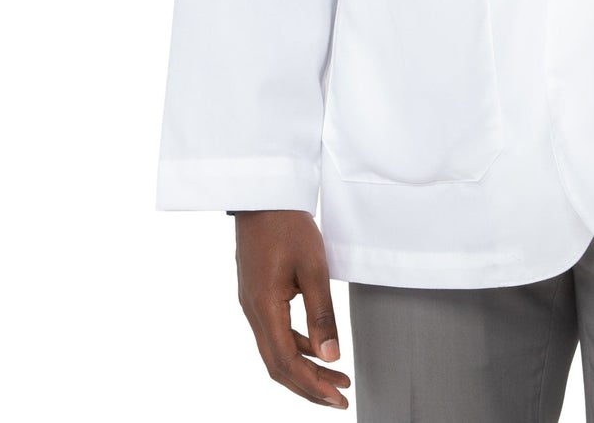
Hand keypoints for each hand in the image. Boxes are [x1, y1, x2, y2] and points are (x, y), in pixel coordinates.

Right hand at [235, 210, 350, 408]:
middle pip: (278, 365)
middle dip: (309, 385)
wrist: (263, 194)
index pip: (286, 363)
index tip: (338, 397)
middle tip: (340, 397)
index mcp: (264, 308)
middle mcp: (253, 311)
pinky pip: (275, 332)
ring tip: (336, 377)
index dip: (313, 385)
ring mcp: (253, 303)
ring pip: (276, 350)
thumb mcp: (313, 267)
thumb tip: (332, 356)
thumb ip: (322, 314)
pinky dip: (297, 346)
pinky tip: (319, 347)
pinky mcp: (257, 294)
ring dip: (305, 367)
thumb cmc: (288, 225)